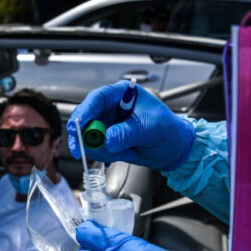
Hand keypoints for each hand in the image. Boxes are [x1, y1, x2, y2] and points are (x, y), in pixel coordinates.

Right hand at [67, 81, 194, 170]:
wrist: (173, 148)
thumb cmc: (168, 129)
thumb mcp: (150, 128)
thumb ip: (127, 132)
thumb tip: (108, 140)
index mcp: (121, 94)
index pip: (96, 99)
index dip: (84, 112)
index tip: (77, 127)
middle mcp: (110, 108)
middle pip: (85, 119)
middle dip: (88, 138)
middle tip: (91, 150)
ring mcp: (106, 125)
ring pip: (88, 138)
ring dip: (103, 150)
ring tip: (127, 151)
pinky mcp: (105, 140)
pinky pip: (94, 149)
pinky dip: (107, 155)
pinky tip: (125, 154)